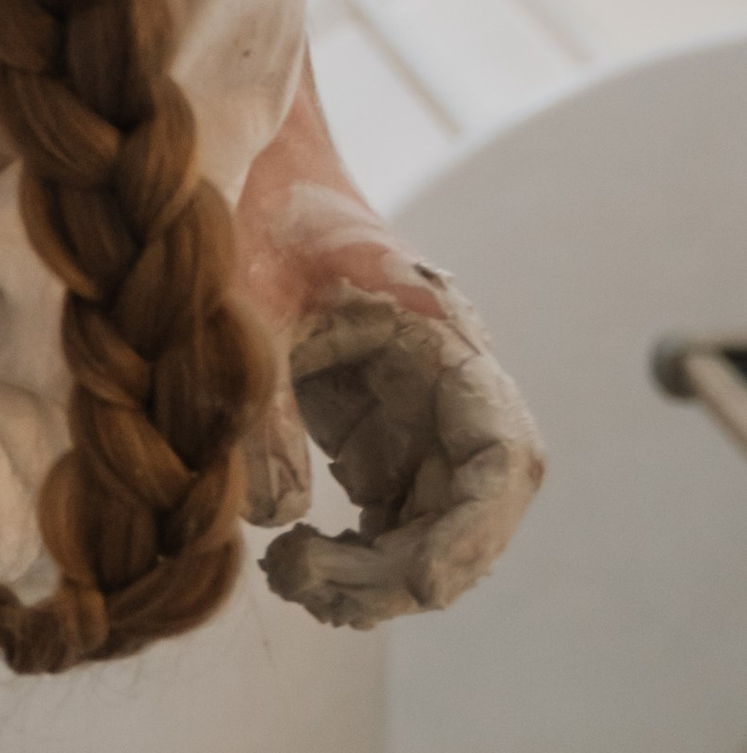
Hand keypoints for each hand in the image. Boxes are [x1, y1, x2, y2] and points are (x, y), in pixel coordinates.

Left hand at [235, 121, 544, 628]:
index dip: (474, 531)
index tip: (419, 581)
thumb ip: (262, 405)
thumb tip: (277, 520)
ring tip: (292, 576)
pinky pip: (393, 525)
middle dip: (402, 572)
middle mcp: (449, 390)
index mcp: (442, 338)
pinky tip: (297, 563)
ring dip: (377, 579)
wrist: (250, 169)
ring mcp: (418, 422)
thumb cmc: (259, 214)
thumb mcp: (249, 300)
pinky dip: (358, 560)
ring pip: (432, 533)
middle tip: (305, 583)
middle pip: (468, 515)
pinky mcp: (379, 440)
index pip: (504, 454)